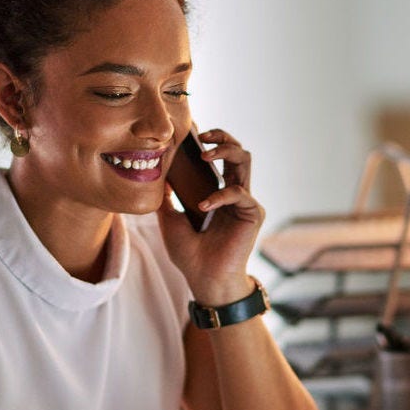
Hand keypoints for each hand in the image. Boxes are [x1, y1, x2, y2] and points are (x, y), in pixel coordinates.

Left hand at [159, 128, 265, 304]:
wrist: (204, 280)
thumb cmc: (190, 255)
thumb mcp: (169, 219)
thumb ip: (167, 196)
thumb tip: (156, 172)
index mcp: (219, 192)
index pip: (219, 156)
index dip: (209, 139)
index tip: (191, 130)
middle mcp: (235, 193)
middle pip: (237, 151)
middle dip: (221, 136)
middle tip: (201, 135)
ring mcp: (245, 202)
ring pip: (244, 160)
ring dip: (225, 150)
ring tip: (204, 154)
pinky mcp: (253, 213)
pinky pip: (239, 192)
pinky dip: (220, 195)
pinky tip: (204, 205)